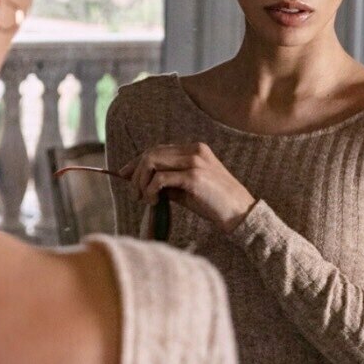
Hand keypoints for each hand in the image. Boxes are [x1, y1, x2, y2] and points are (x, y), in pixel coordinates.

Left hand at [118, 142, 254, 233]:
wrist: (240, 214)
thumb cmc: (214, 203)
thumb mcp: (188, 188)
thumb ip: (168, 181)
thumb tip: (141, 183)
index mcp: (194, 149)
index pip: (157, 148)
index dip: (137, 161)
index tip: (124, 175)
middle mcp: (194, 150)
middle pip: (151, 153)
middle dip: (135, 173)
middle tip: (133, 193)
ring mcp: (195, 162)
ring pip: (152, 162)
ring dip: (141, 182)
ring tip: (145, 199)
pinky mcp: (194, 177)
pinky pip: (160, 179)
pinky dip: (150, 190)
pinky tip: (154, 201)